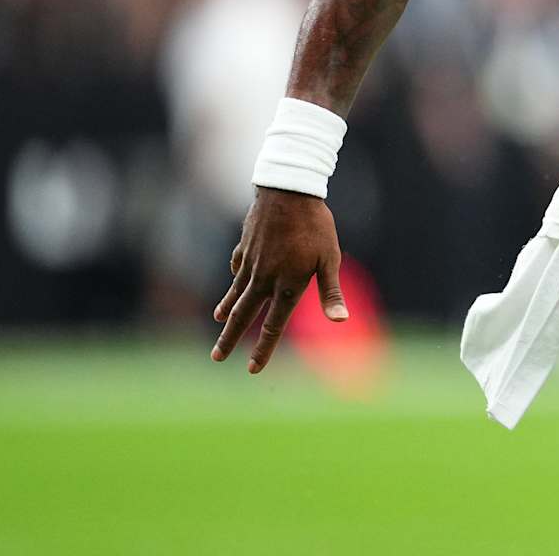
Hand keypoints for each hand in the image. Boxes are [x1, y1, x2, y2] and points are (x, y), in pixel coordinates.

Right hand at [212, 187, 345, 372]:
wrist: (288, 190)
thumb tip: (341, 321)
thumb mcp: (330, 259)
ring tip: (219, 321)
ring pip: (235, 292)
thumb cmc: (316, 226)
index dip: (263, 350)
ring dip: (227, 309)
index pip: (273, 327)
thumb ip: (331, 292)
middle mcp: (264, 278)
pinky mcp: (245, 246)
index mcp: (287, 285)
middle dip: (229, 339)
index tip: (252, 369)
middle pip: (243, 315)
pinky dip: (235, 277)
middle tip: (216, 357)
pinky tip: (233, 280)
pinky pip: (237, 267)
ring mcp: (251, 262)